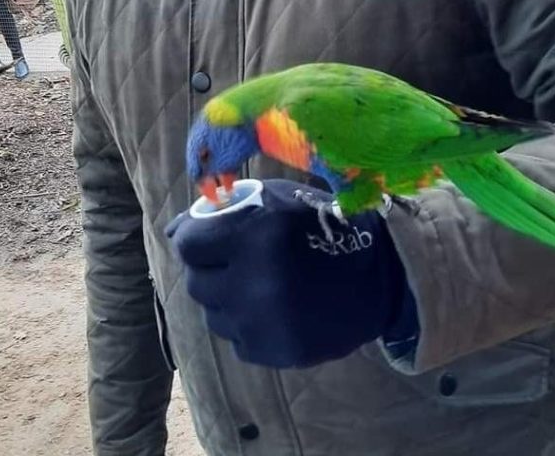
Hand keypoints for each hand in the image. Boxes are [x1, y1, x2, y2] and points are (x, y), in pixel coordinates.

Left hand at [166, 179, 415, 367]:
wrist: (380, 273)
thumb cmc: (318, 224)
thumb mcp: (274, 200)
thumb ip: (223, 211)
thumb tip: (174, 231)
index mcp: (253, 236)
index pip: (188, 245)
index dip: (196, 240)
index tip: (211, 239)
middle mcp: (254, 283)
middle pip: (197, 282)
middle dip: (210, 269)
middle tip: (236, 261)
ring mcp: (265, 324)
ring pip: (215, 315)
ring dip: (227, 298)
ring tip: (259, 284)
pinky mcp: (277, 353)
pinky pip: (238, 341)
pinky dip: (248, 326)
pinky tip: (273, 308)